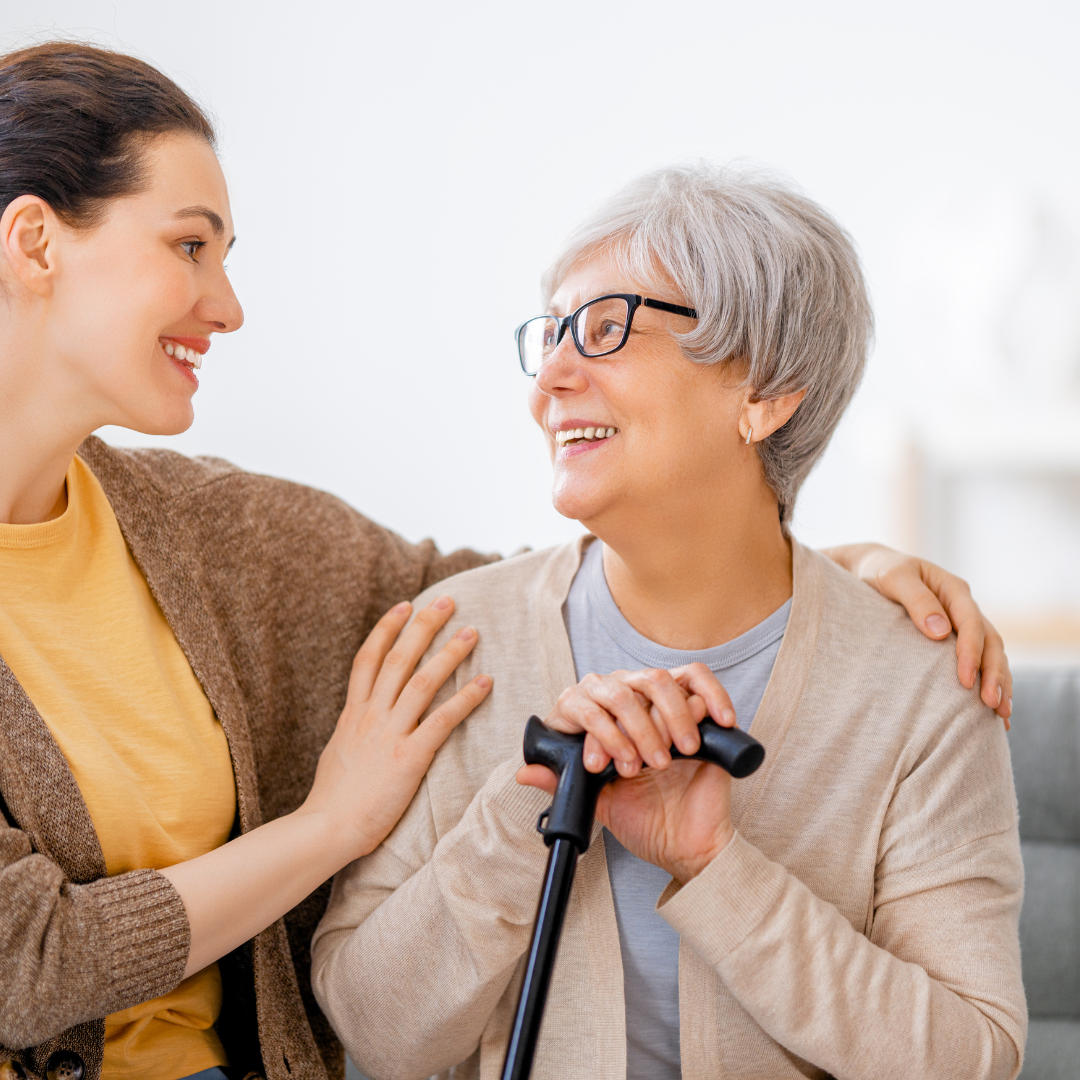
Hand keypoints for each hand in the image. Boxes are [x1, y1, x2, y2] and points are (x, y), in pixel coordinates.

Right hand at [299, 595, 491, 858]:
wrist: (327, 828)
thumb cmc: (333, 798)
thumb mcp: (338, 750)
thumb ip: (354, 728)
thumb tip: (363, 716)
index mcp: (353, 713)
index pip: (368, 659)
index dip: (386, 629)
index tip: (404, 606)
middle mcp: (371, 716)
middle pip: (398, 659)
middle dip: (424, 626)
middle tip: (447, 601)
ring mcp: (389, 735)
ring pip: (421, 682)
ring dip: (449, 654)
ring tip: (471, 633)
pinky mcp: (408, 758)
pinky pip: (441, 721)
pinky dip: (465, 699)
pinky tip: (484, 684)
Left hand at [518, 663, 736, 881]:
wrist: (688, 847)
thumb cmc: (644, 823)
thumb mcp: (598, 803)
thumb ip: (564, 784)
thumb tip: (524, 772)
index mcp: (605, 727)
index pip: (587, 704)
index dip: (594, 732)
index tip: (599, 768)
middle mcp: (633, 712)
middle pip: (621, 691)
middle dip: (627, 730)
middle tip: (636, 769)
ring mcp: (667, 710)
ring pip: (657, 683)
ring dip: (660, 722)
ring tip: (664, 761)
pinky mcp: (702, 714)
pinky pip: (698, 685)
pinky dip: (703, 702)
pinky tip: (698, 737)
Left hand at [822, 543, 1011, 726]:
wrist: (868, 569)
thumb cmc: (879, 571)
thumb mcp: (893, 577)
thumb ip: (916, 599)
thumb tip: (941, 632)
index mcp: (953, 590)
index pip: (972, 624)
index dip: (972, 653)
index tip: (966, 681)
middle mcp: (964, 607)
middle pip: (991, 642)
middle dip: (995, 674)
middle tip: (993, 705)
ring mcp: (962, 624)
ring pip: (992, 654)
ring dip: (1000, 683)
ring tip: (1001, 714)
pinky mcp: (955, 639)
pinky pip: (979, 661)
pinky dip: (989, 683)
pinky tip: (993, 710)